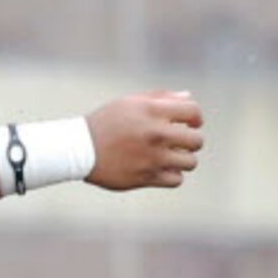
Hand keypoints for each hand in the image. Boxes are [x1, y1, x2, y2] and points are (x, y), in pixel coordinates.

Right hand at [86, 91, 204, 189]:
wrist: (79, 149)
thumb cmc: (107, 122)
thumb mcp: (131, 102)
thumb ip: (161, 97)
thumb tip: (188, 97)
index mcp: (152, 110)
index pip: (194, 111)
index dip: (195, 118)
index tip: (189, 123)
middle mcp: (156, 133)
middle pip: (197, 141)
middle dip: (191, 140)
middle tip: (179, 142)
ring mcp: (153, 157)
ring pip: (190, 162)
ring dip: (183, 159)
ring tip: (171, 156)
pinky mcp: (147, 177)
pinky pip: (177, 179)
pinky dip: (173, 175)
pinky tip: (162, 168)